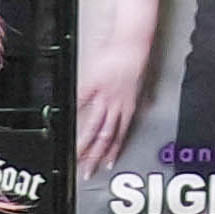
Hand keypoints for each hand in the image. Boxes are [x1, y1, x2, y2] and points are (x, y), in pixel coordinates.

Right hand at [76, 48, 145, 178]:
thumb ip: (144, 96)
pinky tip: (65, 122)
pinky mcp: (92, 84)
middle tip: (87, 171)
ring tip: (75, 155)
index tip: (107, 165)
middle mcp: (116, 105)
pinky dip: (73, 112)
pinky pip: (82, 101)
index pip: (120, 135)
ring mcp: (104, 96)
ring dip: (84, 143)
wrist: (133, 42)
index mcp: (128, 106)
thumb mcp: (143, 82)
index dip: (113, 152)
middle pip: (106, 137)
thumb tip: (148, 104)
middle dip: (96, 157)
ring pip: (94, 126)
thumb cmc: (136, 59)